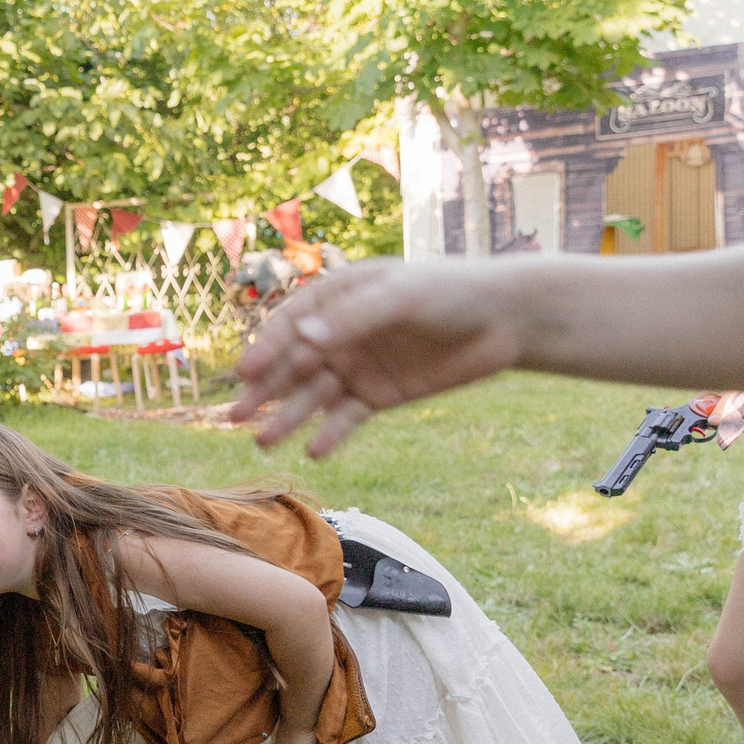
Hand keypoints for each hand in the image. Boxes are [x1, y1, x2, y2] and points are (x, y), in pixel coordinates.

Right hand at [231, 259, 528, 456]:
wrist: (506, 318)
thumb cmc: (451, 292)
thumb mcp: (401, 297)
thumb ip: (354, 319)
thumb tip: (305, 341)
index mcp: (337, 299)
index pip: (291, 326)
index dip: (266, 349)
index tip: (246, 373)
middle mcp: (340, 334)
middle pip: (293, 365)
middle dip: (265, 391)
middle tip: (237, 416)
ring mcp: (357, 366)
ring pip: (313, 396)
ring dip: (289, 418)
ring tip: (264, 443)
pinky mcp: (378, 395)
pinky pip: (347, 418)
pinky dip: (330, 435)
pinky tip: (315, 452)